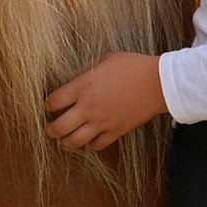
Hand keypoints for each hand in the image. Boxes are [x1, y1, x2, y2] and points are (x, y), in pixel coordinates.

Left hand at [43, 52, 167, 150]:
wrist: (158, 83)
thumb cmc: (132, 66)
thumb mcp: (104, 60)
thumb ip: (86, 73)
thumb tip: (75, 81)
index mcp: (82, 87)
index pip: (54, 102)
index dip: (48, 105)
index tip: (49, 106)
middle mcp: (88, 107)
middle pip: (59, 127)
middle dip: (50, 130)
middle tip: (50, 129)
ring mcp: (102, 122)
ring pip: (74, 141)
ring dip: (66, 142)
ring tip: (64, 140)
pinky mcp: (116, 131)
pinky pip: (97, 145)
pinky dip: (90, 145)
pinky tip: (89, 140)